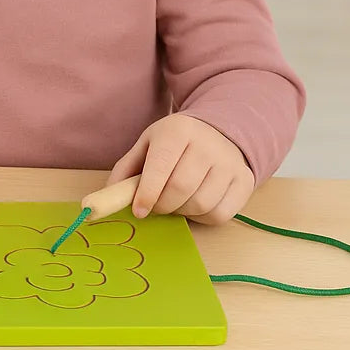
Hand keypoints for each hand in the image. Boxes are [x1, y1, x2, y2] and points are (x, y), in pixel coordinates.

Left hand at [106, 113, 254, 224]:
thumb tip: (106, 198)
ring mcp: (229, 163)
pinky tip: (195, 205)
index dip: (146, 194)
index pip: (161, 167)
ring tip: (176, 202)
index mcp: (178, 131)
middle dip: (163, 206)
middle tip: (156, 206)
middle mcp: (207, 145)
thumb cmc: (176, 142)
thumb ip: (126, 169)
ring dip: (182, 212)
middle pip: (181, 189)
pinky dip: (203, 218)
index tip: (139, 210)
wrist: (219, 131)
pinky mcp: (244, 182)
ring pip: (201, 204)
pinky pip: (220, 214)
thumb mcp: (148, 145)